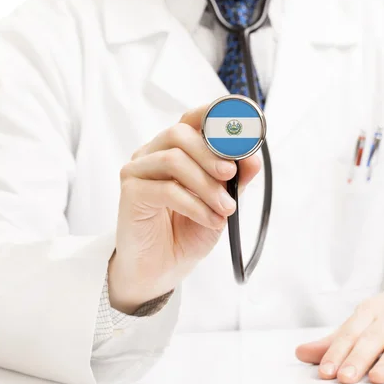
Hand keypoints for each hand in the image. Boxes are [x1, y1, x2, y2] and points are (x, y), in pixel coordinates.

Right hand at [109, 105, 260, 312]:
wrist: (162, 268)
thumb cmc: (188, 231)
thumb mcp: (221, 203)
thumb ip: (235, 180)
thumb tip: (253, 158)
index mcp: (175, 149)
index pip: (192, 119)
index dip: (214, 115)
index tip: (240, 125)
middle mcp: (153, 154)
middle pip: (179, 133)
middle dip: (211, 153)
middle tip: (230, 174)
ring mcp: (138, 171)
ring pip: (173, 159)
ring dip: (206, 185)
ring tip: (226, 208)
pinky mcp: (130, 193)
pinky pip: (166, 190)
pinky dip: (195, 205)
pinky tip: (210, 220)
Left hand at [296, 272, 383, 383]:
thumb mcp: (364, 320)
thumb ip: (335, 340)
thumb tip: (301, 353)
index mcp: (370, 311)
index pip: (350, 332)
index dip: (337, 351)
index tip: (325, 371)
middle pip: (373, 337)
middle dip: (358, 358)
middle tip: (345, 378)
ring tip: (376, 378)